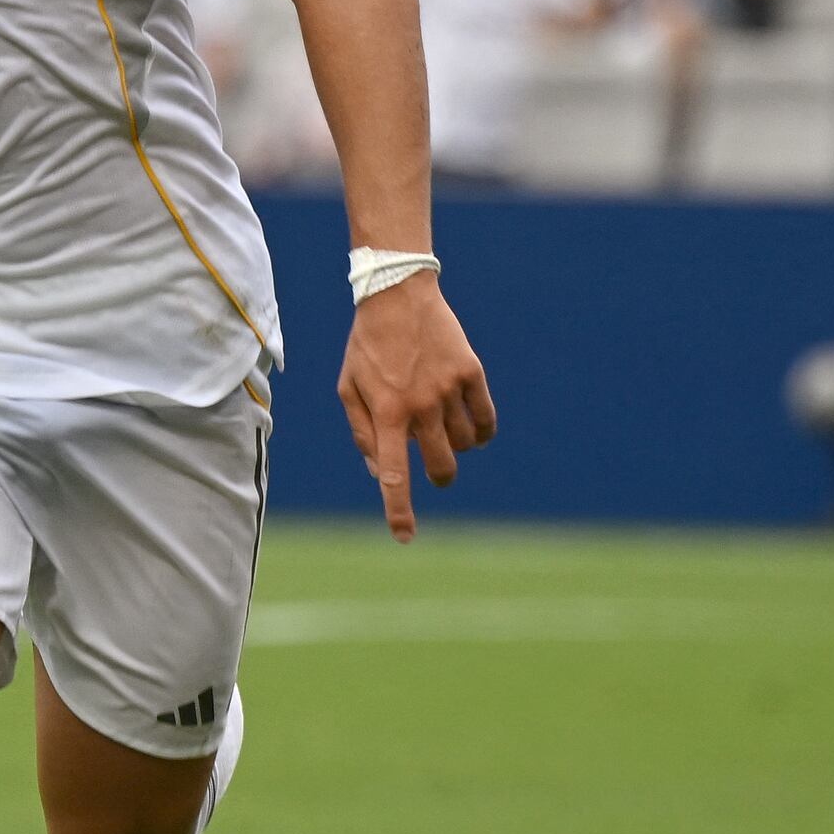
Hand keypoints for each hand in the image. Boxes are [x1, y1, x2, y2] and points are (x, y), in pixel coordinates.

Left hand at [335, 271, 493, 542]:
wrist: (398, 296)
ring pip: (465, 444)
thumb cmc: (367, 347)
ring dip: (457, 445)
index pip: (393, 473)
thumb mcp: (348, 388)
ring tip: (442, 424)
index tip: (405, 537)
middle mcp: (420, 405)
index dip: (399, 509)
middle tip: (435, 468)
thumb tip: (379, 472)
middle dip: (439, 475)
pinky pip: (486, 420)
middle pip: (441, 466)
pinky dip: (481, 431)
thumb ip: (362, 432)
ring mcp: (448, 389)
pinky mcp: (471, 373)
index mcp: (386, 412)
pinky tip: (470, 424)